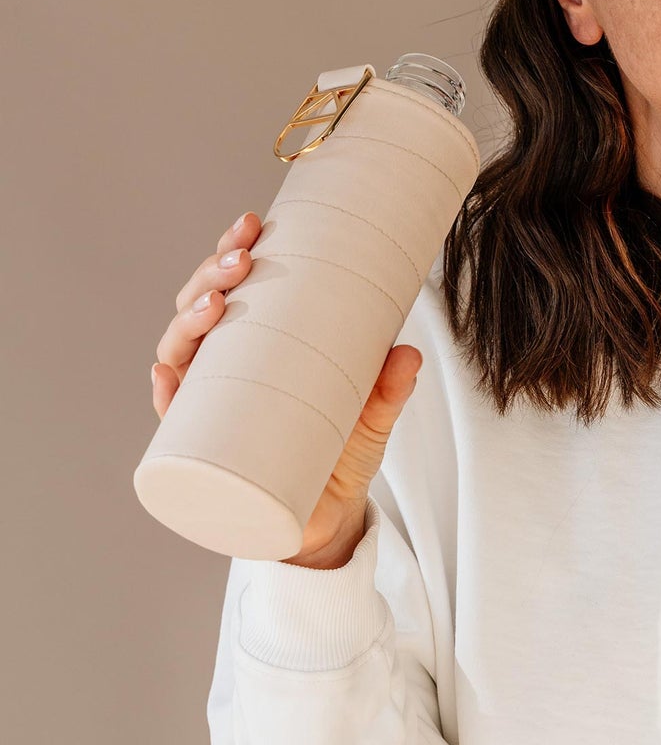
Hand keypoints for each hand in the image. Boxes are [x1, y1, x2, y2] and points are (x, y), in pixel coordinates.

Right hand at [150, 210, 423, 566]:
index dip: (232, 250)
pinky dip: (167, 396)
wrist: (329, 521)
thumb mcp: (374, 417)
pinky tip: (169, 376)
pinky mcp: (208, 451)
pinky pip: (175, 422)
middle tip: (240, 261)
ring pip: (181, 354)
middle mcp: (225, 371)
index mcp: (257, 346)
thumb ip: (390, 388)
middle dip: (210, 276)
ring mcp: (211, 407)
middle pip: (199, 310)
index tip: (253, 223)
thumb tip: (409, 354)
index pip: (232, 287)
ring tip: (214, 305)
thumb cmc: (342, 454)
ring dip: (187, 322)